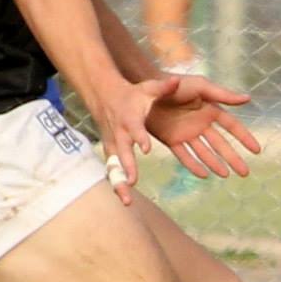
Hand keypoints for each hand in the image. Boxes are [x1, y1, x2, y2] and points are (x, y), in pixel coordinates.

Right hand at [91, 74, 179, 204]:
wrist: (104, 96)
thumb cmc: (132, 95)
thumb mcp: (148, 88)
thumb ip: (164, 87)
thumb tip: (176, 80)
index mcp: (131, 118)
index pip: (135, 129)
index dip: (140, 137)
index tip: (147, 148)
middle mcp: (120, 133)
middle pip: (121, 152)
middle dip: (126, 167)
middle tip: (132, 182)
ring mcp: (113, 144)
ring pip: (114, 166)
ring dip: (119, 182)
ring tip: (127, 201)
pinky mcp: (111, 151)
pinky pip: (114, 170)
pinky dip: (118, 183)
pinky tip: (125, 200)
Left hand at [146, 74, 263, 179]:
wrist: (147, 87)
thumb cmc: (175, 84)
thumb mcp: (201, 86)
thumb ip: (223, 94)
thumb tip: (248, 99)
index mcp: (211, 110)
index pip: (232, 126)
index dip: (245, 138)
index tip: (256, 150)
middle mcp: (201, 124)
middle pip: (221, 145)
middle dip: (233, 158)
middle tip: (245, 173)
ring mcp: (186, 133)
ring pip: (205, 153)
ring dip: (216, 164)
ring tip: (226, 176)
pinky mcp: (171, 139)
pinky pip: (185, 156)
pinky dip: (194, 166)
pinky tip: (204, 175)